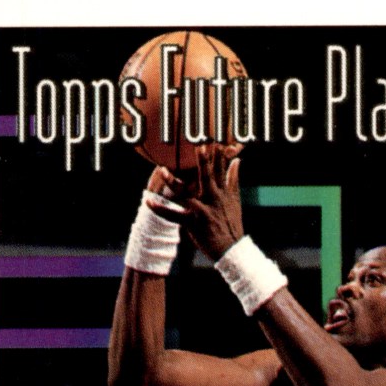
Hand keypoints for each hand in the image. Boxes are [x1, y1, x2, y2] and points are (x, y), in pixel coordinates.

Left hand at [145, 145, 243, 260]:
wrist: (231, 249)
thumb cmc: (232, 224)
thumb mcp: (235, 200)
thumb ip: (234, 178)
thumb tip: (237, 160)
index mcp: (222, 192)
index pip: (220, 168)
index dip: (217, 152)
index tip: (214, 136)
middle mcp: (213, 199)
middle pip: (207, 177)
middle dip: (203, 162)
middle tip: (198, 146)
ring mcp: (203, 211)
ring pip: (186, 194)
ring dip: (173, 183)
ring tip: (162, 170)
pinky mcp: (193, 223)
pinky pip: (174, 216)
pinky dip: (160, 210)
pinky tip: (149, 202)